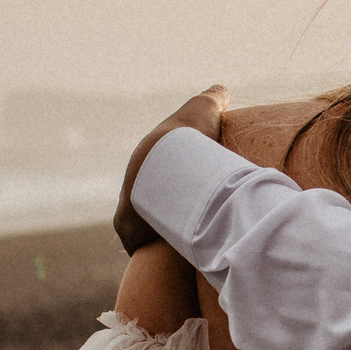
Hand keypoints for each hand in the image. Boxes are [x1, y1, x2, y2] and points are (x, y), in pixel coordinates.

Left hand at [114, 86, 228, 251]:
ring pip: (145, 227)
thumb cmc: (187, 135)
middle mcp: (135, 186)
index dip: (182, 186)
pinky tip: (168, 259)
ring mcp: (129, 209)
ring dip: (162, 234)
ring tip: (191, 244)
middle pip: (154, 205)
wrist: (166, 160)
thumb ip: (213, 98)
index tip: (202, 196)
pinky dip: (148, 250)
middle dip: (172, 213)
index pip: (163, 178)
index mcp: (148, 163)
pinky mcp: (128, 229)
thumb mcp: (203, 108)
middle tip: (200, 223)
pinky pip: (136, 243)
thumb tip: (222, 89)